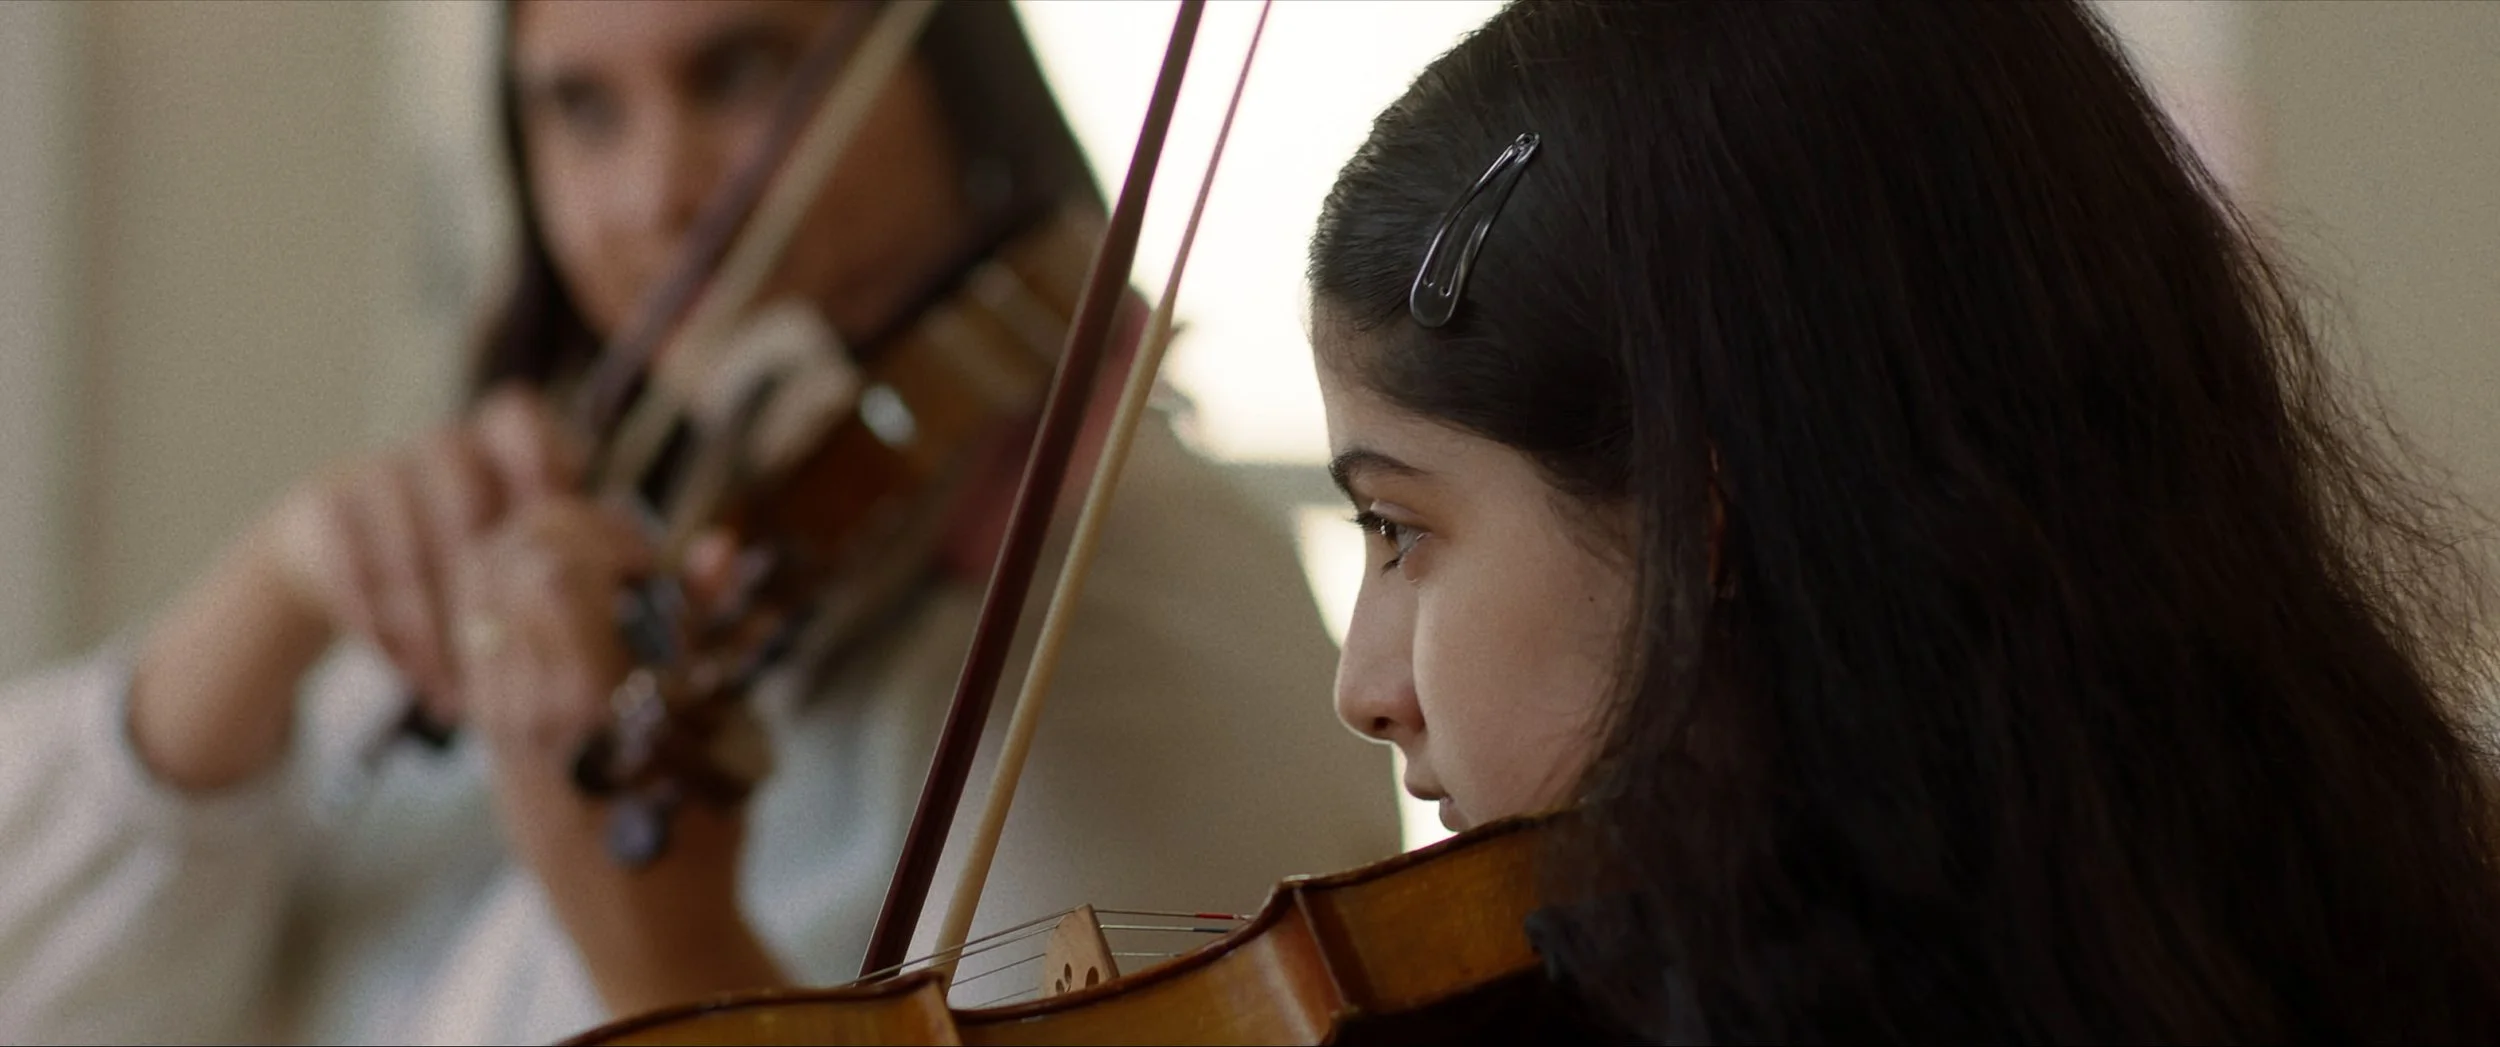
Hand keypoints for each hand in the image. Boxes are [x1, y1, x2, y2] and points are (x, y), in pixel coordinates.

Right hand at [128, 386, 579, 790]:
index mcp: (498, 444)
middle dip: (484, 593)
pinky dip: (384, 631)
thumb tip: (646, 566)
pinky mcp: (324, 505)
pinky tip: (411, 674)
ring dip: (435, 632)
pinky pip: (354, 573)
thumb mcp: (517, 539)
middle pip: (466, 504)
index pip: (519, 417)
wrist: (335, 546)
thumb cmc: (461, 551)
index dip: (539, 459)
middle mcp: (440, 448)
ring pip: (409, 553)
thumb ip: (576, 541)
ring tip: (458, 694)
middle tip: (503, 660)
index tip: (551, 522)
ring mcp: (377, 471)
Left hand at [451, 501, 785, 1013]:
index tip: (649, 559)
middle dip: (564, 533)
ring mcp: (496, 716)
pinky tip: (567, 620)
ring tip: (592, 582)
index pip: (552, 564)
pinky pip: (478, 635)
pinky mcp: (486, 731)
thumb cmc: (699, 829)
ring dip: (535, 563)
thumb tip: (716, 545)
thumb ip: (704, 629)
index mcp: (591, 699)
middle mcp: (525, 702)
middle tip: (617, 557)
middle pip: (503, 562)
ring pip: (480, 592)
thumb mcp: (721, 726)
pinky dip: (516, 604)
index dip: (604, 534)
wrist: (643, 926)